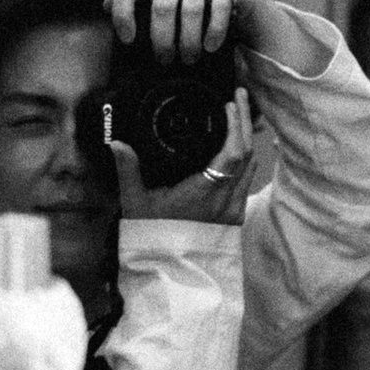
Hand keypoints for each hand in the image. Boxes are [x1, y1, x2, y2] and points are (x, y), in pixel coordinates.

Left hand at [105, 0, 277, 80]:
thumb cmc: (191, 3)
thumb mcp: (162, 0)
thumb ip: (135, 1)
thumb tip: (105, 2)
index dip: (123, 12)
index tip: (127, 39)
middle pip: (162, 7)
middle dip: (162, 40)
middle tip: (165, 60)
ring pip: (190, 10)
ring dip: (189, 41)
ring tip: (189, 59)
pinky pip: (219, 9)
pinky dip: (214, 32)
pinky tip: (210, 47)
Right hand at [111, 91, 255, 225]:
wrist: (170, 273)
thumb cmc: (152, 238)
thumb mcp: (136, 204)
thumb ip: (128, 171)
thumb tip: (117, 144)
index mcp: (203, 192)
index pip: (232, 153)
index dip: (235, 125)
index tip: (228, 104)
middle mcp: (225, 200)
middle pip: (247, 153)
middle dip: (244, 121)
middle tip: (238, 96)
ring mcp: (234, 209)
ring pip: (252, 165)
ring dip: (247, 138)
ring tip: (237, 114)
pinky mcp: (236, 216)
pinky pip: (248, 180)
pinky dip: (246, 158)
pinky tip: (237, 145)